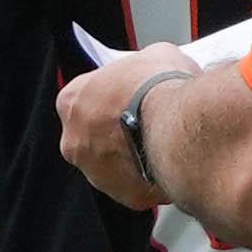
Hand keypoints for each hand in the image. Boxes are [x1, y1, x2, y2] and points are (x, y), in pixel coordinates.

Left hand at [55, 49, 198, 209]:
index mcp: (72, 102)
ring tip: (162, 144)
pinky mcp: (124, 195)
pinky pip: (138, 186)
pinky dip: (152, 178)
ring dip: (133, 157)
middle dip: (118, 131)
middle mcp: (74, 142)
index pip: (86, 99)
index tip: (129, 97)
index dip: (112, 97)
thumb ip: (141, 68)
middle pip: (95, 136)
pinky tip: (170, 162)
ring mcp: (97, 173)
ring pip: (115, 165)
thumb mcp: (154, 55)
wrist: (179, 126)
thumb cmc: (159, 88)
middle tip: (147, 121)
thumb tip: (154, 70)